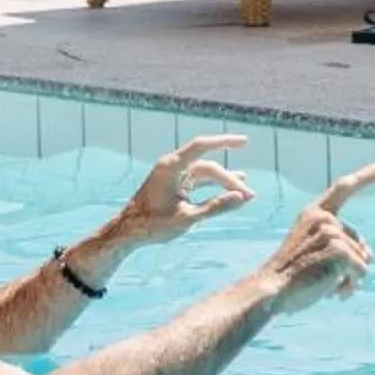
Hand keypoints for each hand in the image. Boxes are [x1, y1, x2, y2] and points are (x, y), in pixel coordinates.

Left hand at [109, 136, 254, 249]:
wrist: (127, 233)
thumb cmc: (152, 225)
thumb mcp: (187, 218)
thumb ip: (215, 207)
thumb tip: (242, 198)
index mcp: (171, 167)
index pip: (202, 146)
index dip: (224, 141)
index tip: (245, 142)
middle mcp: (172, 167)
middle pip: (209, 167)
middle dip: (229, 181)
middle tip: (248, 197)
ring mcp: (174, 176)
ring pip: (206, 174)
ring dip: (224, 183)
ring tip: (246, 192)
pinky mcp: (175, 185)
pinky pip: (200, 181)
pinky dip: (215, 185)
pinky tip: (231, 190)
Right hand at [261, 161, 374, 313]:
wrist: (270, 292)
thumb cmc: (293, 277)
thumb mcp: (315, 252)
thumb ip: (340, 245)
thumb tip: (369, 256)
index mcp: (313, 214)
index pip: (344, 188)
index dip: (368, 175)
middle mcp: (323, 218)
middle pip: (359, 241)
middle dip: (352, 264)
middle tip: (325, 277)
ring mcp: (331, 232)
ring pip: (363, 259)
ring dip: (349, 278)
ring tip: (322, 285)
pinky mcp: (339, 249)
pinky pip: (361, 270)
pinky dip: (351, 285)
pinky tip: (330, 290)